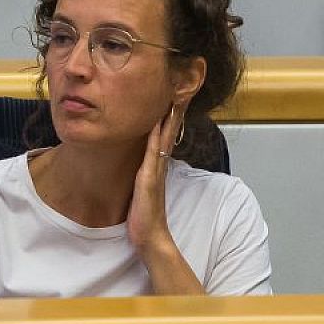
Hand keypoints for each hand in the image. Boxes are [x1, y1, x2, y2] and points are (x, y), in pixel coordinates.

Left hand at [127, 103, 205, 294]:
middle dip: (176, 108)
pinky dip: (155, 136)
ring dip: (169, 117)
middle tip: (183, 87)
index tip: (175, 94)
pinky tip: (155, 122)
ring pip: (164, 137)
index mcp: (157, 165)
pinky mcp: (149, 178)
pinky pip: (153, 152)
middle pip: (169, 130)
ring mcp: (156, 170)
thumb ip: (144, 174)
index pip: (165, 134)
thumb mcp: (143, 188)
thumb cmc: (144, 215)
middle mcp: (159, 164)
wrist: (150, 237)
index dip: (171, 114)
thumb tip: (140, 165)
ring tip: (175, 95)